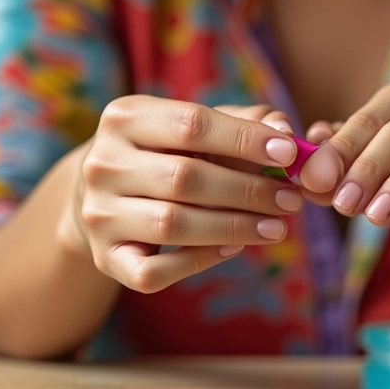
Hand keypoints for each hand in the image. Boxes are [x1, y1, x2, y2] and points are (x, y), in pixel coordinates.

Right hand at [59, 96, 307, 293]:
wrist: (106, 193)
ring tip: (276, 227)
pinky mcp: (104, 257)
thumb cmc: (167, 151)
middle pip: (185, 177)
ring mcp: (99, 213)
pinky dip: (200, 261)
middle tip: (291, 199)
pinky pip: (155, 271)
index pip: (192, 124)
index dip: (245, 139)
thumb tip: (285, 131)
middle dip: (248, 190)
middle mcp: (103, 163)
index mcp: (125, 117)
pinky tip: (234, 248)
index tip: (289, 153)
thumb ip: (243, 122)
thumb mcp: (197, 126)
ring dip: (234, 227)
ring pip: (172, 225)